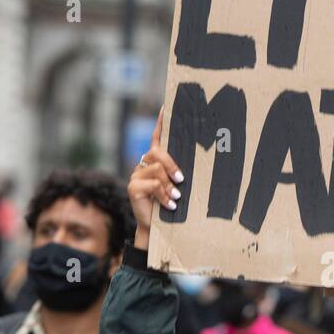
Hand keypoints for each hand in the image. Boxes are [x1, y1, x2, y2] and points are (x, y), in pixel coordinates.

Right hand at [128, 108, 184, 246]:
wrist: (158, 228)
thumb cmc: (173, 205)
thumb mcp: (180, 186)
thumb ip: (182, 173)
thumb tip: (200, 163)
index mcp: (157, 161)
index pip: (158, 137)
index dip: (161, 122)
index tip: (166, 106)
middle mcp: (145, 163)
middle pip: (157, 152)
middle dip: (172, 164)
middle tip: (182, 179)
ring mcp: (137, 174)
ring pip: (156, 169)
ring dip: (169, 185)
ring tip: (177, 197)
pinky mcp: (133, 187)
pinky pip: (151, 184)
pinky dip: (163, 195)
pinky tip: (170, 204)